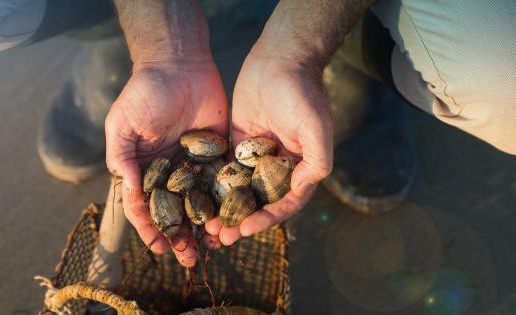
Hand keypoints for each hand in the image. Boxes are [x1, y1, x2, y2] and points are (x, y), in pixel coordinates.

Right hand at [105, 60, 227, 266]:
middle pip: (175, 212)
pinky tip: (231, 220)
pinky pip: (222, 182)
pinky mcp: (217, 153)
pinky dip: (225, 203)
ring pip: (200, 203)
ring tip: (212, 246)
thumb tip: (130, 195)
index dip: (151, 228)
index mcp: (144, 168)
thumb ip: (123, 160)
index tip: (159, 247)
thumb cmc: (144, 92)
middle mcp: (169, 171)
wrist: (179, 63)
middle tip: (189, 259)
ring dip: (204, 226)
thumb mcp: (123, 126)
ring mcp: (194, 164)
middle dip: (181, 236)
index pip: (145, 206)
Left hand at [205, 51, 333, 244]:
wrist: (280, 59)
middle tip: (220, 238)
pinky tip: (198, 200)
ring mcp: (257, 157)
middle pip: (260, 203)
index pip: (284, 203)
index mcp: (301, 168)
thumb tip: (306, 187)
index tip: (244, 230)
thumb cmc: (301, 92)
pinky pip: (225, 171)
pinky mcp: (238, 145)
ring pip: (240, 191)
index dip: (266, 219)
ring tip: (206, 228)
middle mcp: (279, 167)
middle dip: (241, 222)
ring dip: (225, 210)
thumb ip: (317, 160)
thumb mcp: (316, 126)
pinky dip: (214, 188)